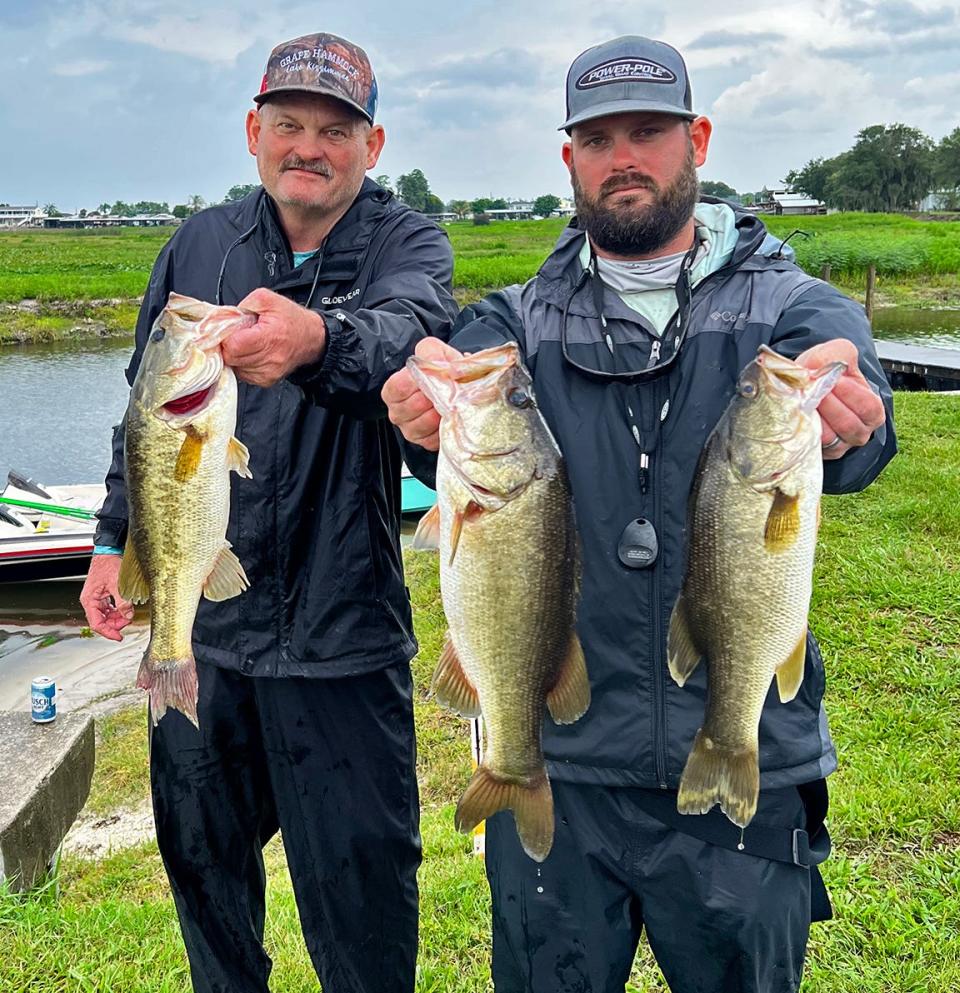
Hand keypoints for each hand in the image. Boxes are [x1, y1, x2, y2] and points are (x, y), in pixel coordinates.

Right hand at [79, 554, 133, 641]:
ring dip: (117, 618)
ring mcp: (97, 599)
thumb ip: (122, 602)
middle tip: (128, 621)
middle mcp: (91, 601)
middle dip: (115, 624)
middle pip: (101, 621)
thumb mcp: (117, 584)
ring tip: (128, 615)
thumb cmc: (108, 565)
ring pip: (106, 615)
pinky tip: (125, 609)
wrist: (109, 553)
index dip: (108, 632)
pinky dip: (117, 611)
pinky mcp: (103, 595)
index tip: (119, 637)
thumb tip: (127, 616)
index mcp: (89, 600)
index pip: (96, 623)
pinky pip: (109, 609)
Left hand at [222, 288, 326, 387]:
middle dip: (229, 345)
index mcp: (270, 337)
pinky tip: (252, 353)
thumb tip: (224, 318)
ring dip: (236, 356)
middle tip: (238, 335)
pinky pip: (243, 375)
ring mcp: (269, 372)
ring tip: (248, 343)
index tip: (230, 330)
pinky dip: (243, 364)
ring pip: (235, 368)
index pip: (234, 346)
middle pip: (232, 358)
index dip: (226, 336)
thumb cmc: (291, 319)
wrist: (311, 338)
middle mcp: (270, 359)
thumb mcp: (267, 299)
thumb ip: (243, 305)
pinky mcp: (267, 381)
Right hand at [382, 337, 462, 451]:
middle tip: (446, 390)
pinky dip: (444, 428)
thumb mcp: (435, 351)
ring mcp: (410, 429)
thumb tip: (435, 362)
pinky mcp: (425, 442)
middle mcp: (397, 412)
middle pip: (409, 408)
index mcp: (393, 390)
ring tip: (450, 403)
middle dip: (431, 398)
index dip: (415, 382)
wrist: (458, 384)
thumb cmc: (441, 369)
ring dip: (438, 413)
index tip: (431, 376)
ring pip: (420, 425)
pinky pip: (432, 439)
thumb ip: (430, 351)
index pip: (396, 388)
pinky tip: (450, 417)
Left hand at [795, 338, 885, 459]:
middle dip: (829, 404)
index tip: (834, 380)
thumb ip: (839, 354)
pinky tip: (797, 413)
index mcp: (872, 411)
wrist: (802, 383)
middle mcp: (859, 433)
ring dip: (814, 416)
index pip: (868, 407)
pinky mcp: (817, 451)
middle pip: (848, 424)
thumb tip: (825, 367)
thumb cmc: (825, 372)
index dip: (852, 394)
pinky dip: (803, 428)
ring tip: (804, 398)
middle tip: (814, 389)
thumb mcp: (837, 354)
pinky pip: (811, 443)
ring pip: (828, 436)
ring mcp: (838, 445)